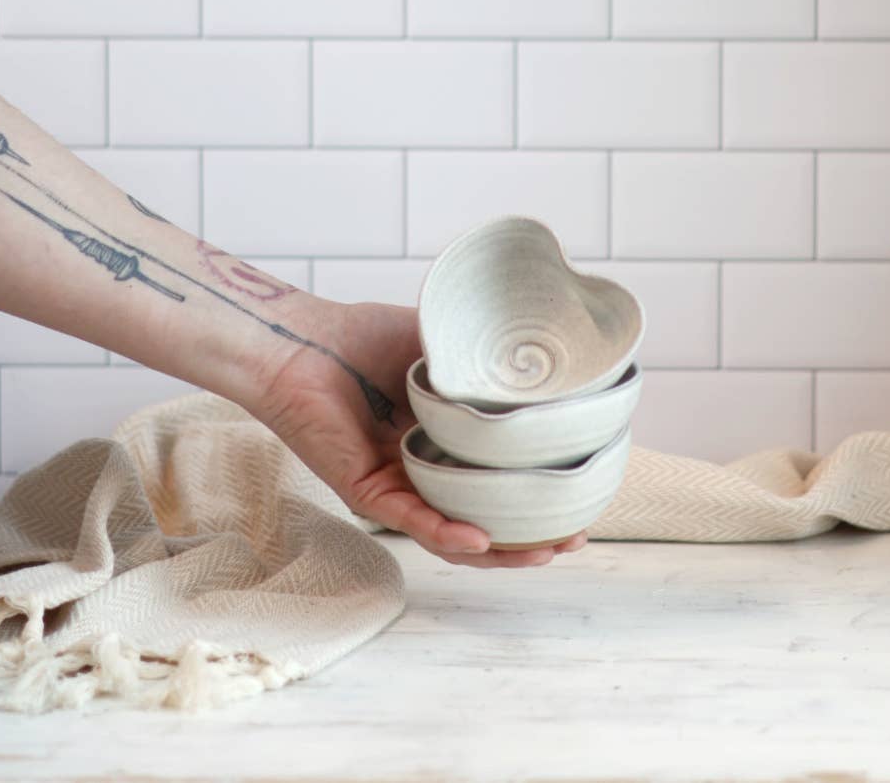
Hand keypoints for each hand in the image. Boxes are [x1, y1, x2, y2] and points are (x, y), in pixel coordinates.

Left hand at [250, 296, 587, 567]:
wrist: (304, 339)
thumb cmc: (365, 337)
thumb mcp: (442, 345)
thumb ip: (483, 358)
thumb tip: (541, 358)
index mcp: (445, 441)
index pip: (499, 480)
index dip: (540, 494)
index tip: (584, 495)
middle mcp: (425, 470)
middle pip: (484, 518)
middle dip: (531, 537)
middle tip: (574, 538)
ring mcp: (398, 485)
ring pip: (452, 534)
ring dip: (499, 551)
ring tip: (542, 552)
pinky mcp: (366, 490)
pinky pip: (410, 518)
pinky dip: (446, 532)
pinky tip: (481, 538)